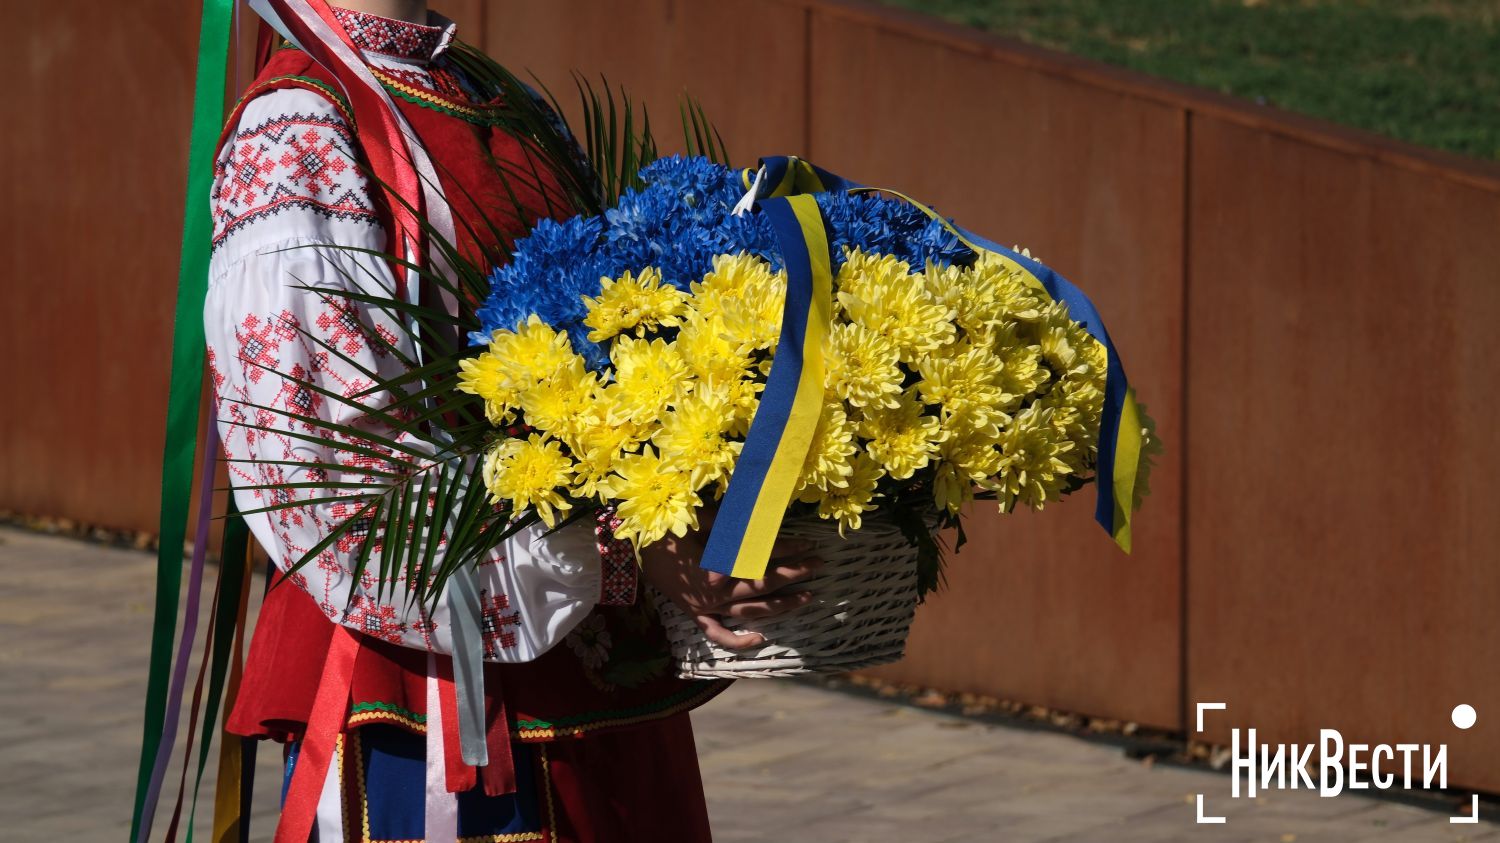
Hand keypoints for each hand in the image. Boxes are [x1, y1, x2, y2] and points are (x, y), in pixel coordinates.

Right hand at [640, 516, 821, 649]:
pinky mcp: (697, 615)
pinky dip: (740, 641)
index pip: (763, 557)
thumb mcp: (700, 518)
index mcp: (718, 566)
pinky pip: (719, 635)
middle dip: (795, 575)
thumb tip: (766, 515)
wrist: (629, 552)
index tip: (809, 544)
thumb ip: (733, 521)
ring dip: (783, 606)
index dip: (789, 550)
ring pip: (752, 611)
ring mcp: (707, 607)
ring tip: (808, 598)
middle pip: (765, 585)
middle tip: (819, 566)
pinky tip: (761, 640)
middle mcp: (717, 592)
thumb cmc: (664, 530)